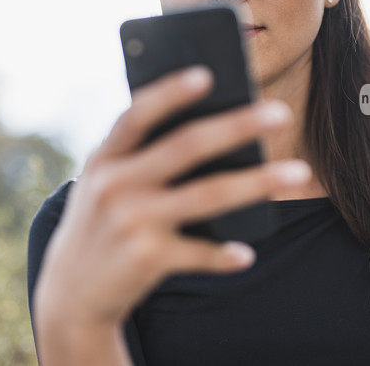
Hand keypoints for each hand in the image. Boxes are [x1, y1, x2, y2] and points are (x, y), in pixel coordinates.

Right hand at [33, 65, 311, 332]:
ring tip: (299, 172)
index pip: (137, 115)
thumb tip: (214, 127)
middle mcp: (114, 185)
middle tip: (282, 111)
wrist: (71, 295)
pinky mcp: (146, 259)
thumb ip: (138, 155)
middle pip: (186, 146)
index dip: (170, 93)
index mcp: (104, 158)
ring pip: (208, 195)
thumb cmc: (102, 223)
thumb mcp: (104, 183)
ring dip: (258, 183)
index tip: (208, 74)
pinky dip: (225, 255)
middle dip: (237, 125)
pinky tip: (248, 253)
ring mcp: (131, 222)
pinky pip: (199, 253)